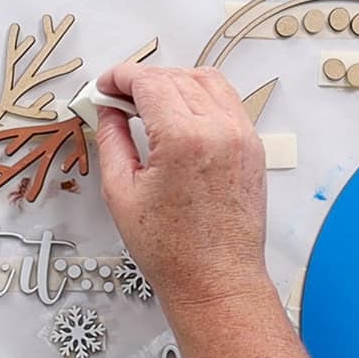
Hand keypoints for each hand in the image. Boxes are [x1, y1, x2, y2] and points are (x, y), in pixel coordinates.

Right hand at [94, 65, 269, 312]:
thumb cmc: (172, 250)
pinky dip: (201, 97)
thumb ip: (112, 140)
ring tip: (149, 104)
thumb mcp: (121, 192)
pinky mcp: (253, 147)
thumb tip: (108, 110)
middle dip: (143, 79)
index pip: (149, 81)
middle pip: (176, 77)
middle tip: (119, 98)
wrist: (216, 280)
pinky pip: (228, 102)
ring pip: (207, 81)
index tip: (106, 85)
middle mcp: (219, 130)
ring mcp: (242, 136)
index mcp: (184, 139)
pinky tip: (181, 116)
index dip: (121, 77)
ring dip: (174, 82)